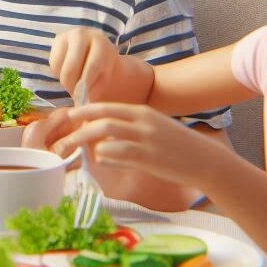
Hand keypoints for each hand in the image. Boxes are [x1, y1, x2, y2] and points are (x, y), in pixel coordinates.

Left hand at [37, 103, 228, 187]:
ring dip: (85, 144)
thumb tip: (101, 131)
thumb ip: (129, 124)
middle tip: (62, 140)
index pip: (105, 107)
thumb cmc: (175, 144)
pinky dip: (103, 157)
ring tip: (74, 152)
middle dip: (76, 130)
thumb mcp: (153, 125)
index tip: (68, 116)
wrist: (204, 159)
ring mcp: (145, 140)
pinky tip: (99, 160)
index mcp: (141, 111)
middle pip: (100, 121)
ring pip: (105, 138)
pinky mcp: (148, 159)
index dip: (83, 111)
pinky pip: (117, 155)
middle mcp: (142, 122)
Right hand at [48, 27, 145, 103]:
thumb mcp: (104, 82)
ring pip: (59, 67)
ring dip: (65, 80)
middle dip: (72, 87)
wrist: (102, 58)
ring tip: (76, 84)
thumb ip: (93, 92)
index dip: (85, 88)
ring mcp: (68, 35)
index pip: (90, 68)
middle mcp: (83, 34)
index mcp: (101, 42)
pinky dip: (59, 73)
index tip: (84, 100)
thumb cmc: (105, 75)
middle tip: (77, 96)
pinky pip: (53, 63)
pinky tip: (70, 73)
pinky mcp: (57, 40)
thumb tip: (80, 106)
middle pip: (69, 69)